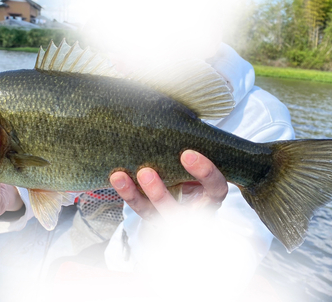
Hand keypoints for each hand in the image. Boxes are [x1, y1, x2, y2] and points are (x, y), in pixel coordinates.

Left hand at [109, 150, 227, 224]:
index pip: (215, 187)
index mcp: (211, 194)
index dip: (204, 172)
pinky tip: (116, 178)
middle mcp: (194, 211)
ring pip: (153, 213)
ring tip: (119, 176)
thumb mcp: (204, 162)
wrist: (187, 194)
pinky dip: (126, 194)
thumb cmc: (196, 169)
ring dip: (135, 195)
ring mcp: (171, 217)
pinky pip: (138, 208)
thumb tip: (181, 115)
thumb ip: (197, 148)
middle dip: (160, 193)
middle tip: (146, 172)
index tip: (187, 154)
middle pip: (178, 211)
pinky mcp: (153, 217)